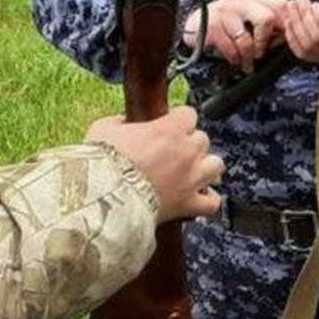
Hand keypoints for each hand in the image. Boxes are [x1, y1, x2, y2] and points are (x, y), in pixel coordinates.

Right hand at [85, 105, 223, 222]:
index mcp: (169, 130)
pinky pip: (212, 202)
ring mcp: (191, 179)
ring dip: (205, 167)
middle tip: (173, 152)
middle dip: (189, 143)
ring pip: (216, 165)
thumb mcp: (103, 129)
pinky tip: (197, 198)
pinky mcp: (188, 204)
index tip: (170, 124)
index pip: (188, 113)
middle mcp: (186, 151)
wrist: (103, 200)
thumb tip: (124, 122)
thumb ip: (120, 122)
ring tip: (191, 172)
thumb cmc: (102, 164)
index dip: (178, 119)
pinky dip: (207, 200)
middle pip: (202, 138)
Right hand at [185, 0, 287, 71]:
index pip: (282, 6)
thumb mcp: (250, 19)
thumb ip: (271, 25)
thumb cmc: (230, 25)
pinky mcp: (212, 26)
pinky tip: (235, 60)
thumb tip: (290, 39)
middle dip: (266, 41)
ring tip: (248, 64)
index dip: (288, 25)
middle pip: (266, 19)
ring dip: (248, 56)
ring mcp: (226, 12)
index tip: (287, 41)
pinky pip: (230, 47)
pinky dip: (235, 58)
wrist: (196, 25)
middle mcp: (241, 1)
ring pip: (246, 38)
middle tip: (262, 53)